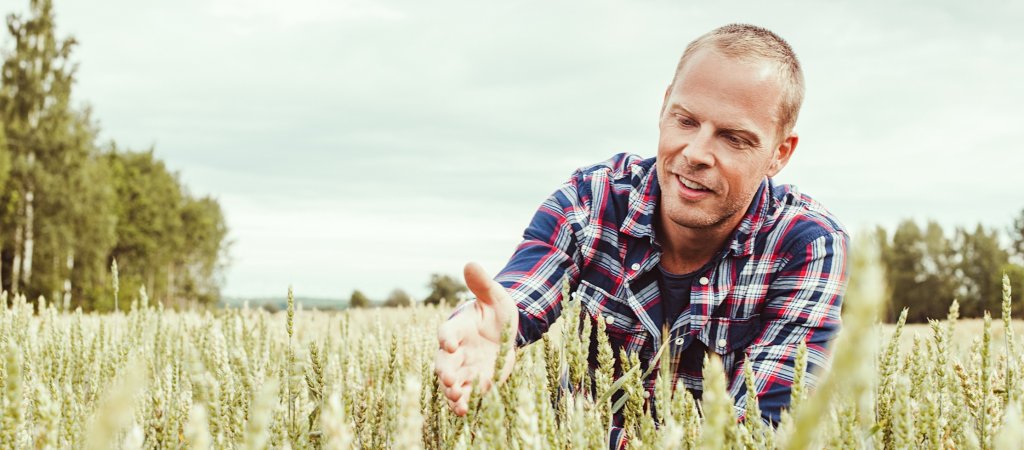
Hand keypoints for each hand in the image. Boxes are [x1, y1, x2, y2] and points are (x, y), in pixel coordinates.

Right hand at [434, 262, 518, 415]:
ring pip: (452, 382)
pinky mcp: (476, 382)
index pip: (447, 332)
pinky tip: (464, 411)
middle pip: (443, 362)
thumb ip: (481, 284)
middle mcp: (456, 350)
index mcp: (458, 327)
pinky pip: (466, 394)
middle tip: (448, 379)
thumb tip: (470, 263)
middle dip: (445, 371)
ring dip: (452, 391)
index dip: (446, 337)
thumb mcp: (494, 296)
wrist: (504, 331)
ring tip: (456, 399)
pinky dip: (463, 403)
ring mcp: (465, 368)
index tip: (449, 343)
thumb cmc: (495, 311)